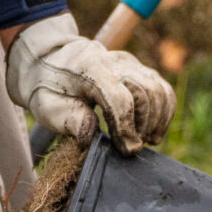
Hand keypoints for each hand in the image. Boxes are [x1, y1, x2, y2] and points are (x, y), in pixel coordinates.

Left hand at [6, 12, 175, 148]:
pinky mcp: (138, 69)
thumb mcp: (47, 106)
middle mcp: (116, 61)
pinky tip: (152, 131)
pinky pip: (162, 89)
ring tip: (144, 140)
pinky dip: (164, 112)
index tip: (127, 150)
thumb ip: (70, 120)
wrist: (50, 61)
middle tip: (129, 148)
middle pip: (145, 93)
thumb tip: (91, 137)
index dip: (126, 128)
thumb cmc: (48, 87)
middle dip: (142, 126)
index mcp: (90, 67)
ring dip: (156, 120)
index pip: (119, 98)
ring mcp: (130, 63)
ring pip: (159, 90)